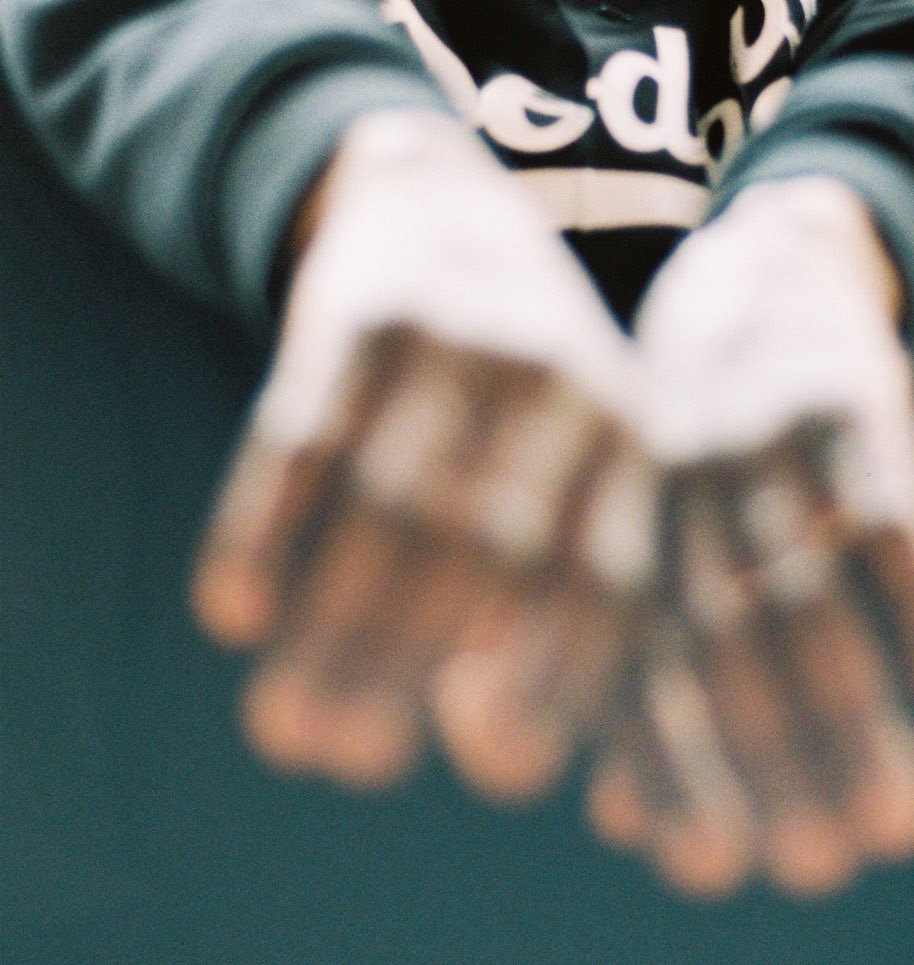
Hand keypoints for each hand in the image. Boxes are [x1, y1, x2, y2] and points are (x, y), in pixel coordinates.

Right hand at [192, 109, 655, 792]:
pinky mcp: (357, 310)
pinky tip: (233, 613)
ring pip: (389, 501)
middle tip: (352, 762)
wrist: (434, 194)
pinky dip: (266, 523)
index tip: (495, 769)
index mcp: (630, 432)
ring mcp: (455, 337)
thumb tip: (512, 768)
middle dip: (416, 663)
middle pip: (490, 546)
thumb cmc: (520, 380)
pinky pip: (307, 428)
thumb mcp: (586, 452)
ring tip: (285, 730)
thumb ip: (568, 588)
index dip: (555, 671)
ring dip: (332, 623)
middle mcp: (555, 382)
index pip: (611, 571)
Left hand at [589, 178, 913, 895]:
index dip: (671, 764)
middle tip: (816, 873)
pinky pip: (891, 499)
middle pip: (719, 632)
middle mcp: (676, 478)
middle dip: (766, 758)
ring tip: (904, 825)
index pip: (633, 653)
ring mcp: (763, 431)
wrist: (768, 254)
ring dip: (852, 705)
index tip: (709, 873)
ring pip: (806, 584)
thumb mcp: (640, 520)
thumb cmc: (696, 426)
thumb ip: (623, 662)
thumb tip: (613, 826)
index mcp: (616, 515)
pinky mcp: (850, 392)